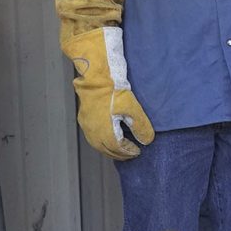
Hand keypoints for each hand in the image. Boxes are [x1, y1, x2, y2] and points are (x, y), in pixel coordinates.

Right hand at [63, 27, 153, 160]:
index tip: (138, 151)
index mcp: (104, 132)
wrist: (97, 77)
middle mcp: (93, 132)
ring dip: (109, 148)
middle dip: (119, 153)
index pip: (117, 148)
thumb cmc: (114, 91)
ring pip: (97, 144)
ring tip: (121, 148)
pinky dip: (102, 141)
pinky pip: (92, 136)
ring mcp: (86, 125)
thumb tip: (147, 141)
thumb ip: (140, 127)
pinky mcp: (84, 118)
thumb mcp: (133, 109)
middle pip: (106, 149)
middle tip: (130, 153)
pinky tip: (108, 137)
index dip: (128, 152)